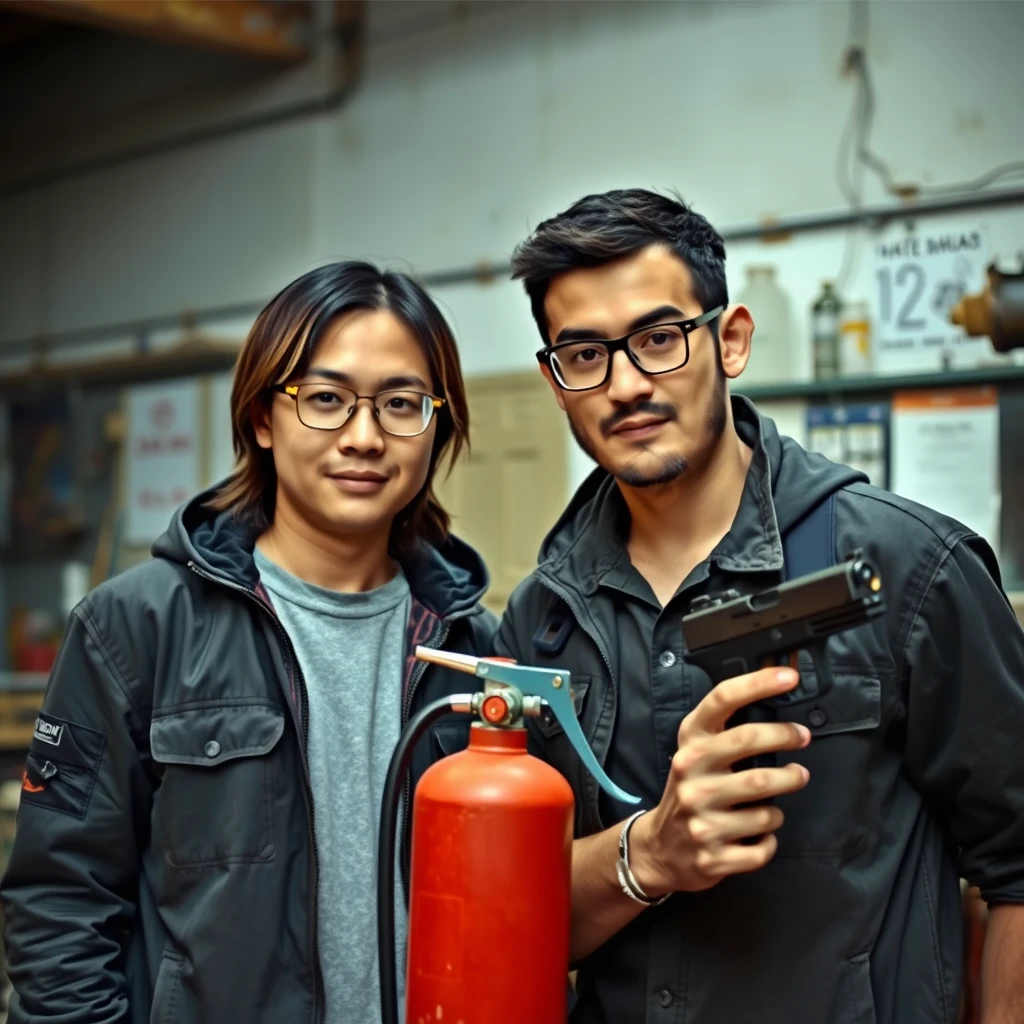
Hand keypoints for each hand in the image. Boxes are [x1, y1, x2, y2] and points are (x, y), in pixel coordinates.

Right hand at [629, 667, 810, 895]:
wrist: (660, 849)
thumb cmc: (691, 792)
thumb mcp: (697, 755)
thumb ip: (726, 733)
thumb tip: (776, 703)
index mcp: (689, 744)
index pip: (721, 701)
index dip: (758, 684)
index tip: (789, 676)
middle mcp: (690, 774)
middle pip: (749, 743)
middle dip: (785, 737)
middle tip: (802, 739)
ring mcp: (700, 817)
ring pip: (766, 807)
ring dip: (779, 806)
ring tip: (776, 799)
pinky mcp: (712, 856)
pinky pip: (763, 846)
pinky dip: (769, 841)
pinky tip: (759, 834)